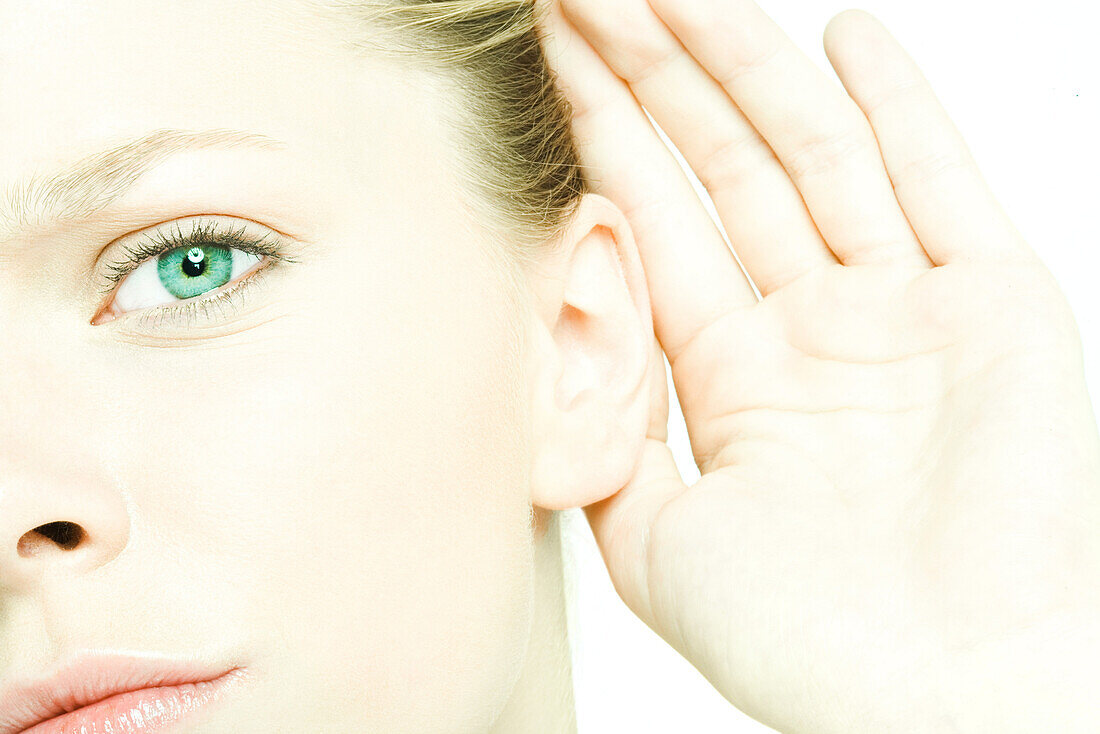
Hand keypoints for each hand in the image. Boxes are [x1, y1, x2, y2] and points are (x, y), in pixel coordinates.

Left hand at [539, 1, 1099, 730]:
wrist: (941, 694)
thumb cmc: (808, 645)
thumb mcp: (657, 543)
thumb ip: (610, 454)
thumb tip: (554, 383)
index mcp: (734, 379)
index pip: (655, 224)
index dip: (603, 139)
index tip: (553, 63)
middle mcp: (813, 332)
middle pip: (719, 169)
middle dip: (654, 77)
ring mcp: (901, 312)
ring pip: (811, 155)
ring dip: (743, 66)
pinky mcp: (996, 304)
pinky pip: (940, 182)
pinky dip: (899, 108)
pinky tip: (846, 40)